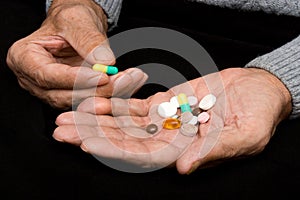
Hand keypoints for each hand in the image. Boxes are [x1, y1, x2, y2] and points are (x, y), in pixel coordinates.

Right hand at [6, 0, 126, 108]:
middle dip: (95, 91)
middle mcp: (34, 79)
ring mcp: (51, 90)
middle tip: (122, 81)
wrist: (78, 26)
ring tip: (129, 82)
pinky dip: (109, 95)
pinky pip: (88, 100)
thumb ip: (89, 41)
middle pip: (63, 95)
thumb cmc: (69, 19)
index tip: (102, 77)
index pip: (48, 76)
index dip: (76, 79)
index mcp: (24, 58)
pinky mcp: (69, 95)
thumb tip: (104, 62)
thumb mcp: (77, 21)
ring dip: (106, 95)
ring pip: (78, 102)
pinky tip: (127, 86)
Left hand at [53, 68, 291, 173]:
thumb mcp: (246, 136)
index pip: (144, 157)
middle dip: (93, 135)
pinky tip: (94, 100)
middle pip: (125, 140)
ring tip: (66, 116)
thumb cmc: (260, 115)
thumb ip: (215, 151)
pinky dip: (115, 102)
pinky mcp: (167, 102)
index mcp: (186, 152)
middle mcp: (170, 139)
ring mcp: (166, 120)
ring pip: (124, 122)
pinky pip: (136, 104)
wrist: (259, 91)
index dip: (115, 152)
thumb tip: (184, 168)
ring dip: (96, 119)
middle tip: (62, 131)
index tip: (88, 145)